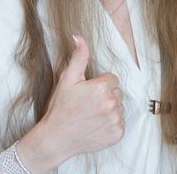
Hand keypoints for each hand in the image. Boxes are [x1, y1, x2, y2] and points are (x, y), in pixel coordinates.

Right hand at [20, 36, 124, 170]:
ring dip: (109, 109)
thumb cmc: (61, 108)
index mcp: (101, 88)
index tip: (87, 92)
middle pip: (117, 92)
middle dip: (105, 95)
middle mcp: (111, 104)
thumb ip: (78, 57)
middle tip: (88, 104)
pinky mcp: (117, 133)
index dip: (99, 84)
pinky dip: (111, 124)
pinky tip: (96, 125)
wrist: (56, 138)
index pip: (111, 78)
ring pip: (119, 107)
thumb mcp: (67, 80)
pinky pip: (120, 122)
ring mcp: (115, 120)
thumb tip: (79, 37)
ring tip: (91, 115)